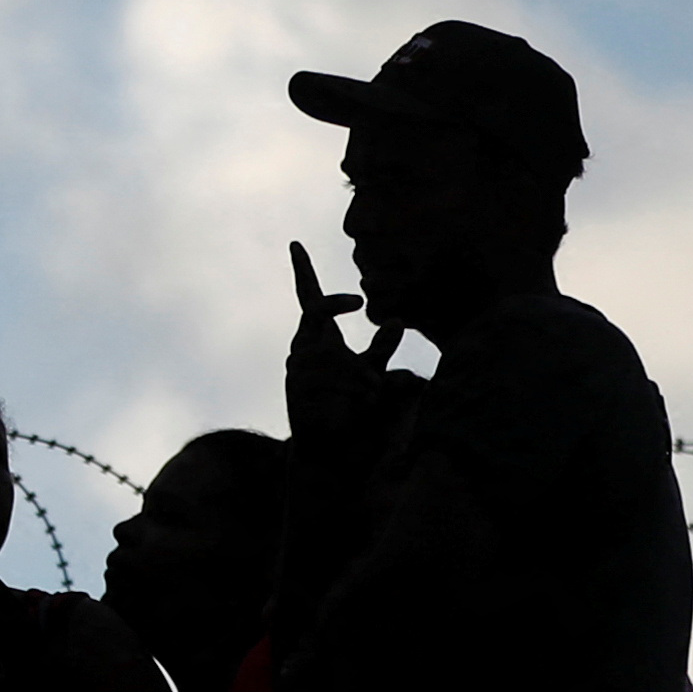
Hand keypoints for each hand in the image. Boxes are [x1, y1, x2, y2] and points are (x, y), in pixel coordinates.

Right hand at [286, 240, 398, 454]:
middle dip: (334, 305)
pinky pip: (325, 375)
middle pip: (314, 312)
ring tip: (372, 387)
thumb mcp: (374, 371)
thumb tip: (397, 318)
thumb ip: (383, 347)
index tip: (295, 244)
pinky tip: (362, 397)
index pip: (309, 298)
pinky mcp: (297, 386)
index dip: (303, 272)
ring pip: (327, 350)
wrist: (330, 447)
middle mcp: (303, 347)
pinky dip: (349, 384)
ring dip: (354, 368)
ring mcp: (297, 366)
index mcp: (318, 338)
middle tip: (360, 300)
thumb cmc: (352, 407)